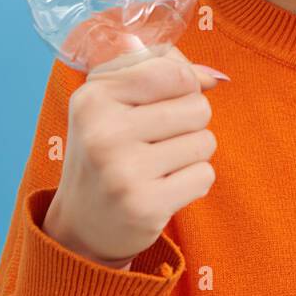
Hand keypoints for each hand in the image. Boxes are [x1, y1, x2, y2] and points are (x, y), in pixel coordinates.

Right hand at [43, 45, 225, 268]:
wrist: (82, 224)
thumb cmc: (108, 150)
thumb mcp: (115, 99)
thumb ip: (163, 71)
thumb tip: (213, 77)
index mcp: (93, 98)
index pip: (174, 73)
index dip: (185, 86)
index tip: (164, 102)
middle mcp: (103, 133)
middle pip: (197, 106)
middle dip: (189, 122)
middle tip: (157, 142)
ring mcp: (123, 172)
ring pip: (205, 141)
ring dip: (192, 153)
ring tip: (159, 165)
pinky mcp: (145, 207)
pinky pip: (205, 175)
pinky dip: (193, 181)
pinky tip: (163, 189)